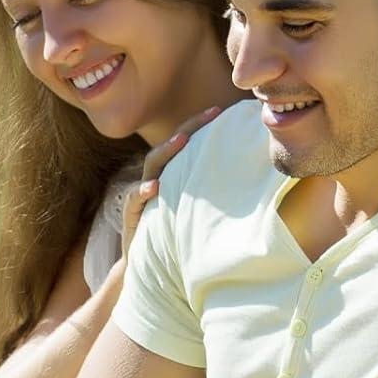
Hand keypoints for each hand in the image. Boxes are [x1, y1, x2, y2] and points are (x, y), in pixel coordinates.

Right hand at [121, 106, 221, 256]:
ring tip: (181, 141)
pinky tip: (154, 188)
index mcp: (171, 175)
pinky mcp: (131, 214)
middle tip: (210, 115)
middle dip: (189, 128)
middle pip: (169, 146)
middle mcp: (155, 178)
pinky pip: (134, 198)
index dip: (199, 125)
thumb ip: (209, 192)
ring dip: (166, 151)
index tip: (220, 111)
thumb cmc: (176, 235)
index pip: (184, 143)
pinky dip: (142, 191)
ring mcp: (141, 194)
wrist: (149, 266)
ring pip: (151, 166)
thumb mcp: (195, 211)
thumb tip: (246, 182)